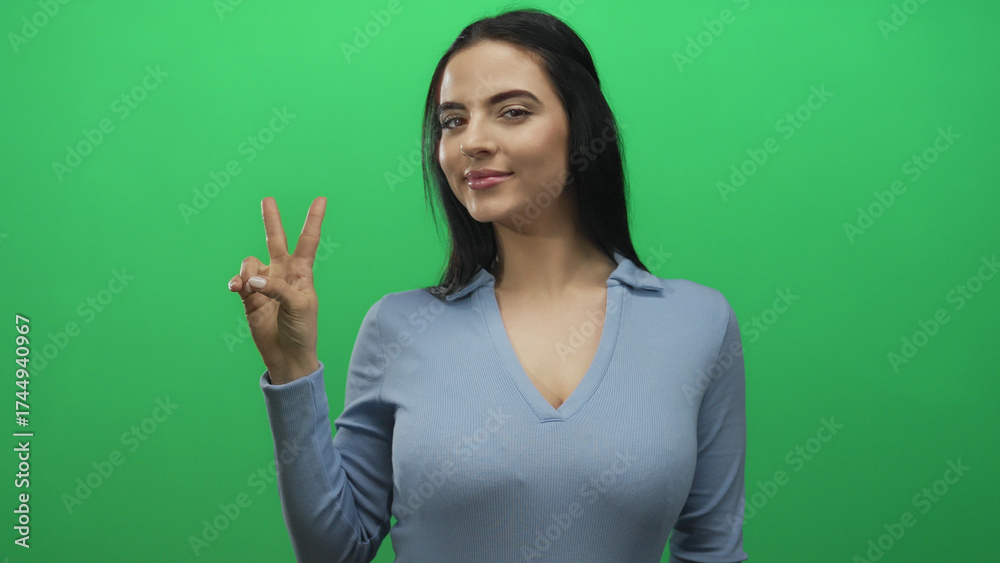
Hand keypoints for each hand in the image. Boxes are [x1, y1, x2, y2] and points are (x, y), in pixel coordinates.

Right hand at [228, 196, 326, 383]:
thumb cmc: (302, 330)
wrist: (287, 355)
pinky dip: (236, 282)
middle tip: (267, 200)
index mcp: (302, 273)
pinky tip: (236, 289)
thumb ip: (277, 288)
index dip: (313, 220)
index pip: (308, 241)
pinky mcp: (249, 297)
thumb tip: (253, 278)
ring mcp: (265, 284)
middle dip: (271, 220)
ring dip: (248, 271)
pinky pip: (239, 281)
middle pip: (276, 240)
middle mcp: (283, 274)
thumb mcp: (299, 306)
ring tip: (249, 287)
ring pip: (251, 263)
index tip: (321, 199)